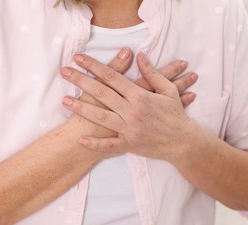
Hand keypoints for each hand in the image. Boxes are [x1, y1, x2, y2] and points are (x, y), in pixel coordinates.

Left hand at [61, 52, 197, 160]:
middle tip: (64, 72)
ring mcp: (129, 129)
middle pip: (102, 93)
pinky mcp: (129, 144)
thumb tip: (140, 56)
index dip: (94, 66)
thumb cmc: (176, 115)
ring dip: (82, 109)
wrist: (183, 142)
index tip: (79, 59)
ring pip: (101, 117)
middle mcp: (132, 111)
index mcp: (140, 96)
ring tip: (64, 100)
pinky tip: (81, 140)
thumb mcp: (168, 90)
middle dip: (81, 81)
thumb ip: (153, 73)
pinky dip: (95, 144)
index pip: (112, 77)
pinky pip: (109, 145)